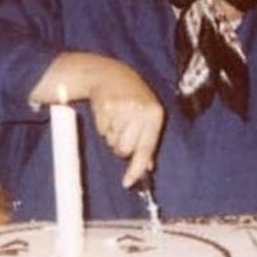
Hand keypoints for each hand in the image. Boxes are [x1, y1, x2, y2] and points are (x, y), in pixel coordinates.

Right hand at [88, 60, 164, 186]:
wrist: (111, 74)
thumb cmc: (133, 99)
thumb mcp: (147, 115)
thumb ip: (148, 142)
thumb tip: (147, 168)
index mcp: (155, 114)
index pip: (146, 148)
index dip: (136, 168)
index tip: (127, 183)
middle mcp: (140, 111)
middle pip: (125, 149)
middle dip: (121, 147)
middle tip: (121, 133)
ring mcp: (122, 108)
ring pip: (112, 141)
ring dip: (112, 136)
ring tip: (115, 118)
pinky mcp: (105, 106)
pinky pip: (102, 130)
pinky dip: (103, 127)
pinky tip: (107, 113)